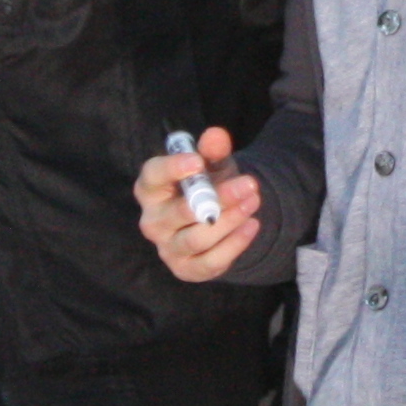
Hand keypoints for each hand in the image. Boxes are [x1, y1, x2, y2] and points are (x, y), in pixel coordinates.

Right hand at [136, 128, 265, 280]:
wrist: (219, 217)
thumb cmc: (208, 185)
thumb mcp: (212, 164)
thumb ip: (213, 150)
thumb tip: (216, 135)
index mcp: (151, 190)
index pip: (151, 177)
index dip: (171, 169)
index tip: (198, 161)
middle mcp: (153, 221)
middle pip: (179, 212)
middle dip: (217, 198)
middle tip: (249, 183)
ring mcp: (168, 248)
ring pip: (196, 239)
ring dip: (229, 220)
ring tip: (254, 200)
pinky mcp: (187, 269)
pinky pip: (210, 262)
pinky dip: (235, 244)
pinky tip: (252, 224)